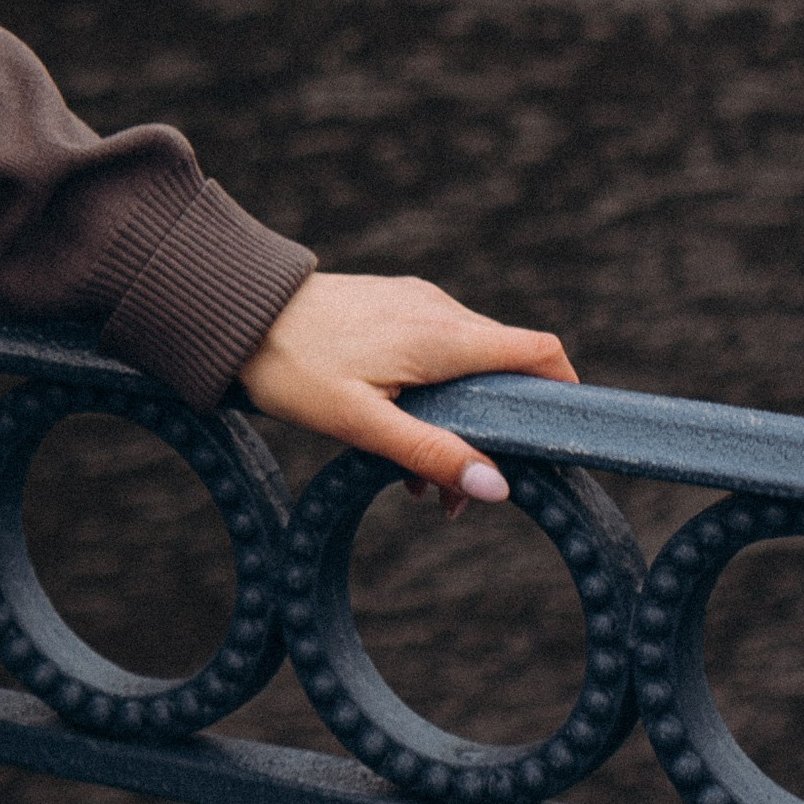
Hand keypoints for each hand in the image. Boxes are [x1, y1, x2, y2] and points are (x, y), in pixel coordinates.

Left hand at [241, 272, 576, 505]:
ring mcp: (416, 305)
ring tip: (417, 485)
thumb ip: (432, 453)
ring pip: (467, 367)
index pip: (538, 349)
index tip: (562, 441)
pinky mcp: (394, 309)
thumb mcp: (362, 424)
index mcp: (443, 334)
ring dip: (459, 425)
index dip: (565, 391)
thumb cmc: (294, 367)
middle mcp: (439, 310)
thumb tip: (498, 488)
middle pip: (505, 369)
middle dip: (497, 434)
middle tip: (460, 499)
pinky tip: (398, 443)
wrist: (238, 313)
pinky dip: (435, 400)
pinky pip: (436, 353)